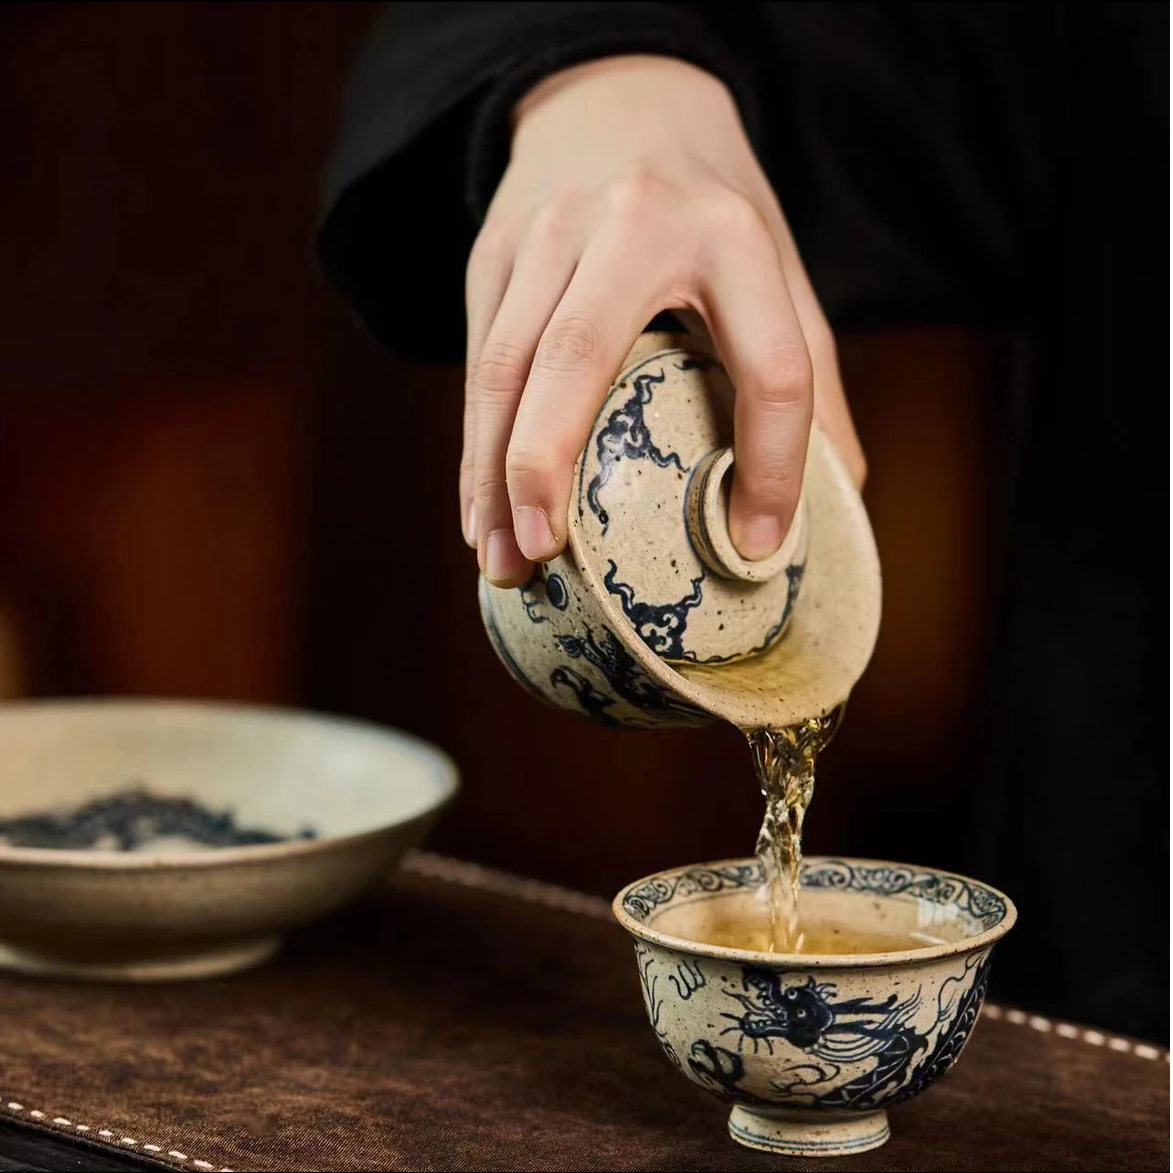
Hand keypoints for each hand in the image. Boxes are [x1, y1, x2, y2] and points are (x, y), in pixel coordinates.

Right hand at [463, 55, 864, 586]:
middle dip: (549, 460)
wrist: (619, 100)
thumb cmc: (709, 209)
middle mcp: (632, 223)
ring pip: (505, 363)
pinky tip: (479, 511)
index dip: (773, 464)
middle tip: (544, 553)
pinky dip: (474, 447)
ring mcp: (549, 233)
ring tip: (499, 560)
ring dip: (492, 472)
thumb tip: (841, 496)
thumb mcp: (777, 268)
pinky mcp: (494, 251)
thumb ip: (810, 374)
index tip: (756, 545)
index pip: (770, 364)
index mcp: (732, 235)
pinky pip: (478, 361)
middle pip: (580, 351)